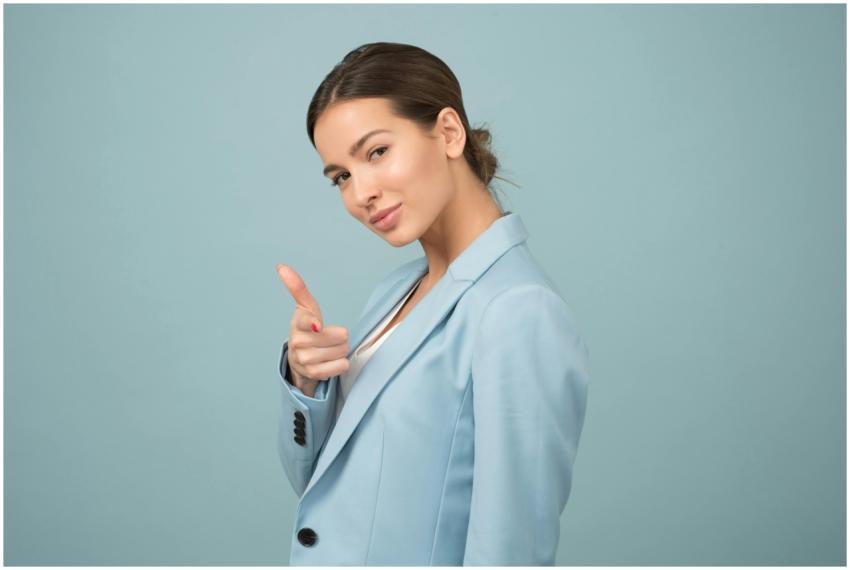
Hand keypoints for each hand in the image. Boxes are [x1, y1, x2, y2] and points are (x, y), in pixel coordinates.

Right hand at [276, 264, 349, 396]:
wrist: (298, 360)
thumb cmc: (306, 329)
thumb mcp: (305, 307)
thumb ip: (297, 287)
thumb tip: (281, 267)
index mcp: (297, 324)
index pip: (306, 321)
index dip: (313, 323)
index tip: (317, 325)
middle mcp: (298, 342)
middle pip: (339, 336)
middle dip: (340, 336)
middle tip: (329, 338)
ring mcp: (305, 360)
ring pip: (342, 350)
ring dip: (341, 350)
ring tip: (329, 349)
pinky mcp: (314, 374)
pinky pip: (342, 366)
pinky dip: (341, 363)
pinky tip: (330, 361)